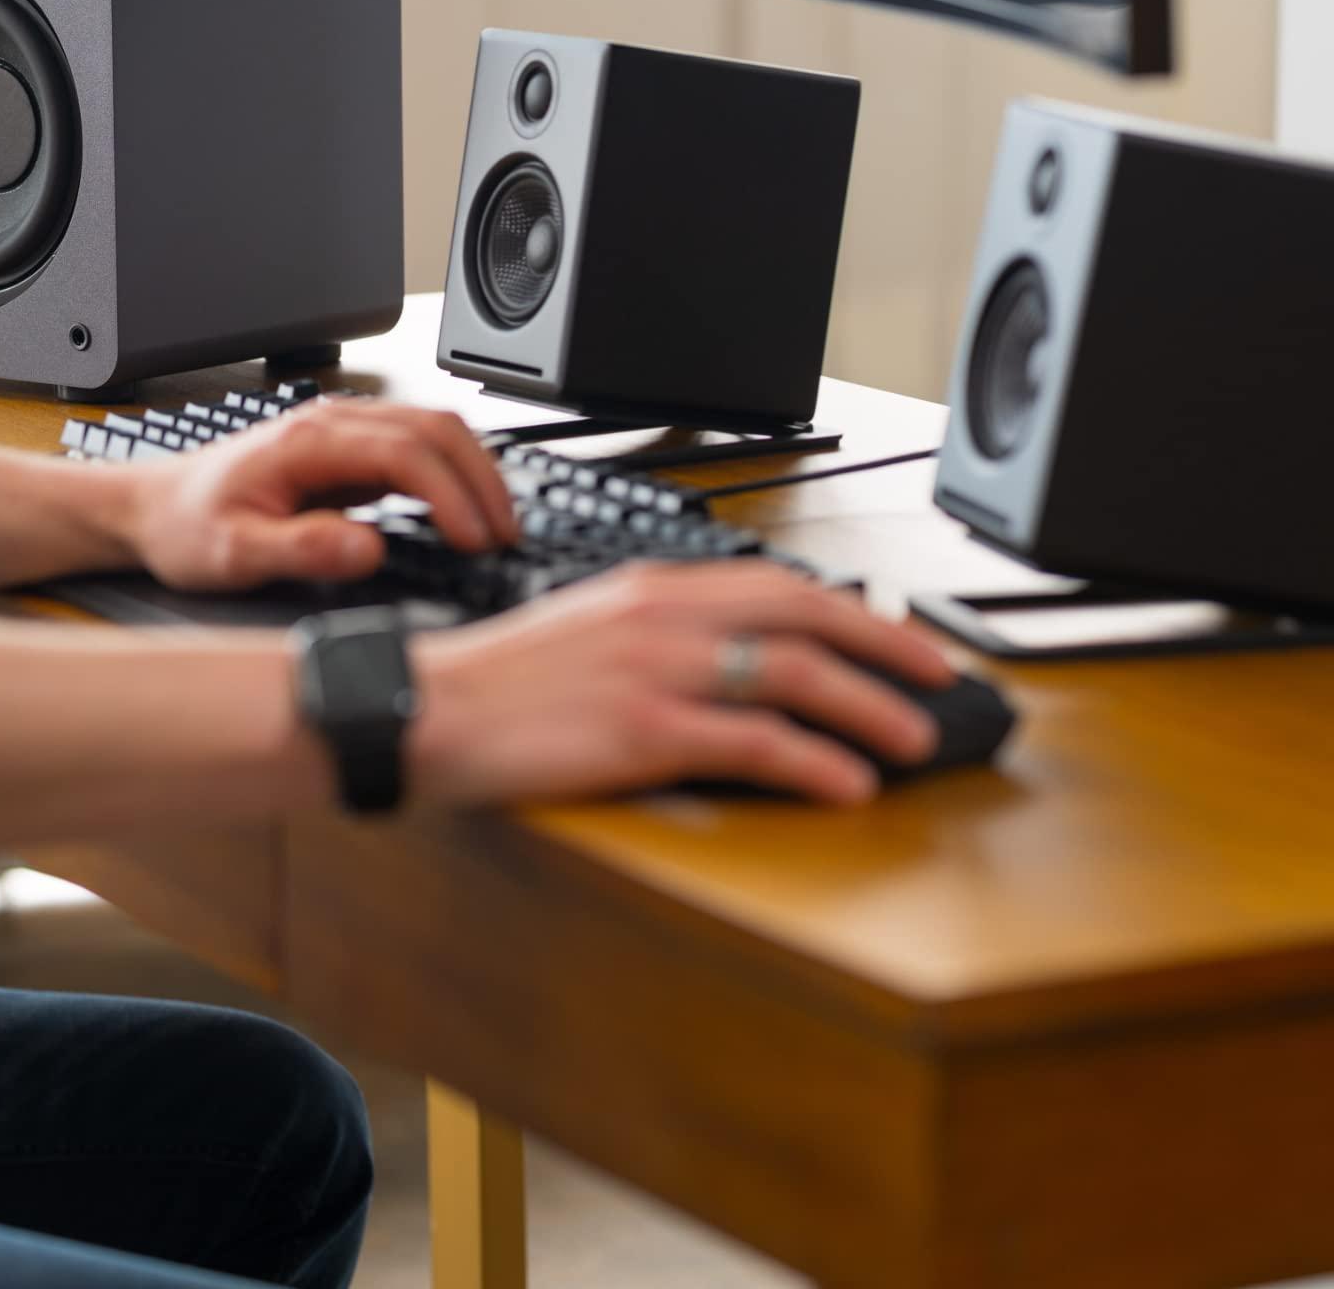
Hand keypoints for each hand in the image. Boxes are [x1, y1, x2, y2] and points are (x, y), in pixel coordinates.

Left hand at [123, 398, 518, 591]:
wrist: (154, 509)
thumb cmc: (187, 528)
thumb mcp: (232, 554)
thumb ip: (301, 551)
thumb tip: (366, 549)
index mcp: (308, 442)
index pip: (406, 453)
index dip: (451, 495)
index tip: (475, 539)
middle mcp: (331, 424)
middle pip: (434, 427)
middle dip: (481, 479)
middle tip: (505, 534)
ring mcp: (342, 433)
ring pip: (433, 428)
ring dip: (474, 471)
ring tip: (496, 525)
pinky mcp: (347, 451)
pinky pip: (417, 446)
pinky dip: (454, 473)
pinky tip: (465, 510)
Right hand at [408, 562, 959, 805]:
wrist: (426, 708)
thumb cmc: (496, 684)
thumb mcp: (584, 631)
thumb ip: (657, 635)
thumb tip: (730, 664)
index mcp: (650, 587)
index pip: (775, 581)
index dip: (851, 608)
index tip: (896, 635)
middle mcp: (662, 615)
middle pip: (803, 613)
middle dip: (886, 645)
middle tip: (939, 677)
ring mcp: (655, 670)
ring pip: (793, 672)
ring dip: (868, 708)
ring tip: (912, 741)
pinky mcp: (642, 730)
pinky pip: (752, 741)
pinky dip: (813, 762)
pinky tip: (847, 785)